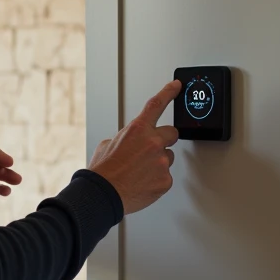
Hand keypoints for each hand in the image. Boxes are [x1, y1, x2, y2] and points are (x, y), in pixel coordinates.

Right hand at [88, 80, 181, 214]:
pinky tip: (142, 182)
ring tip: (140, 172)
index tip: (176, 86)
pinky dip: (157, 179)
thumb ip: (125, 138)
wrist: (103, 194)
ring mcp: (161, 162)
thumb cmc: (103, 171)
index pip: (156, 104)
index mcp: (137, 129)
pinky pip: (166, 176)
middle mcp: (153, 142)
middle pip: (172, 133)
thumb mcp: (108, 144)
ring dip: (158, 162)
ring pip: (169, 157)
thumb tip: (131, 142)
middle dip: (164, 139)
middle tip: (151, 150)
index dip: (169, 92)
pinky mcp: (165, 180)